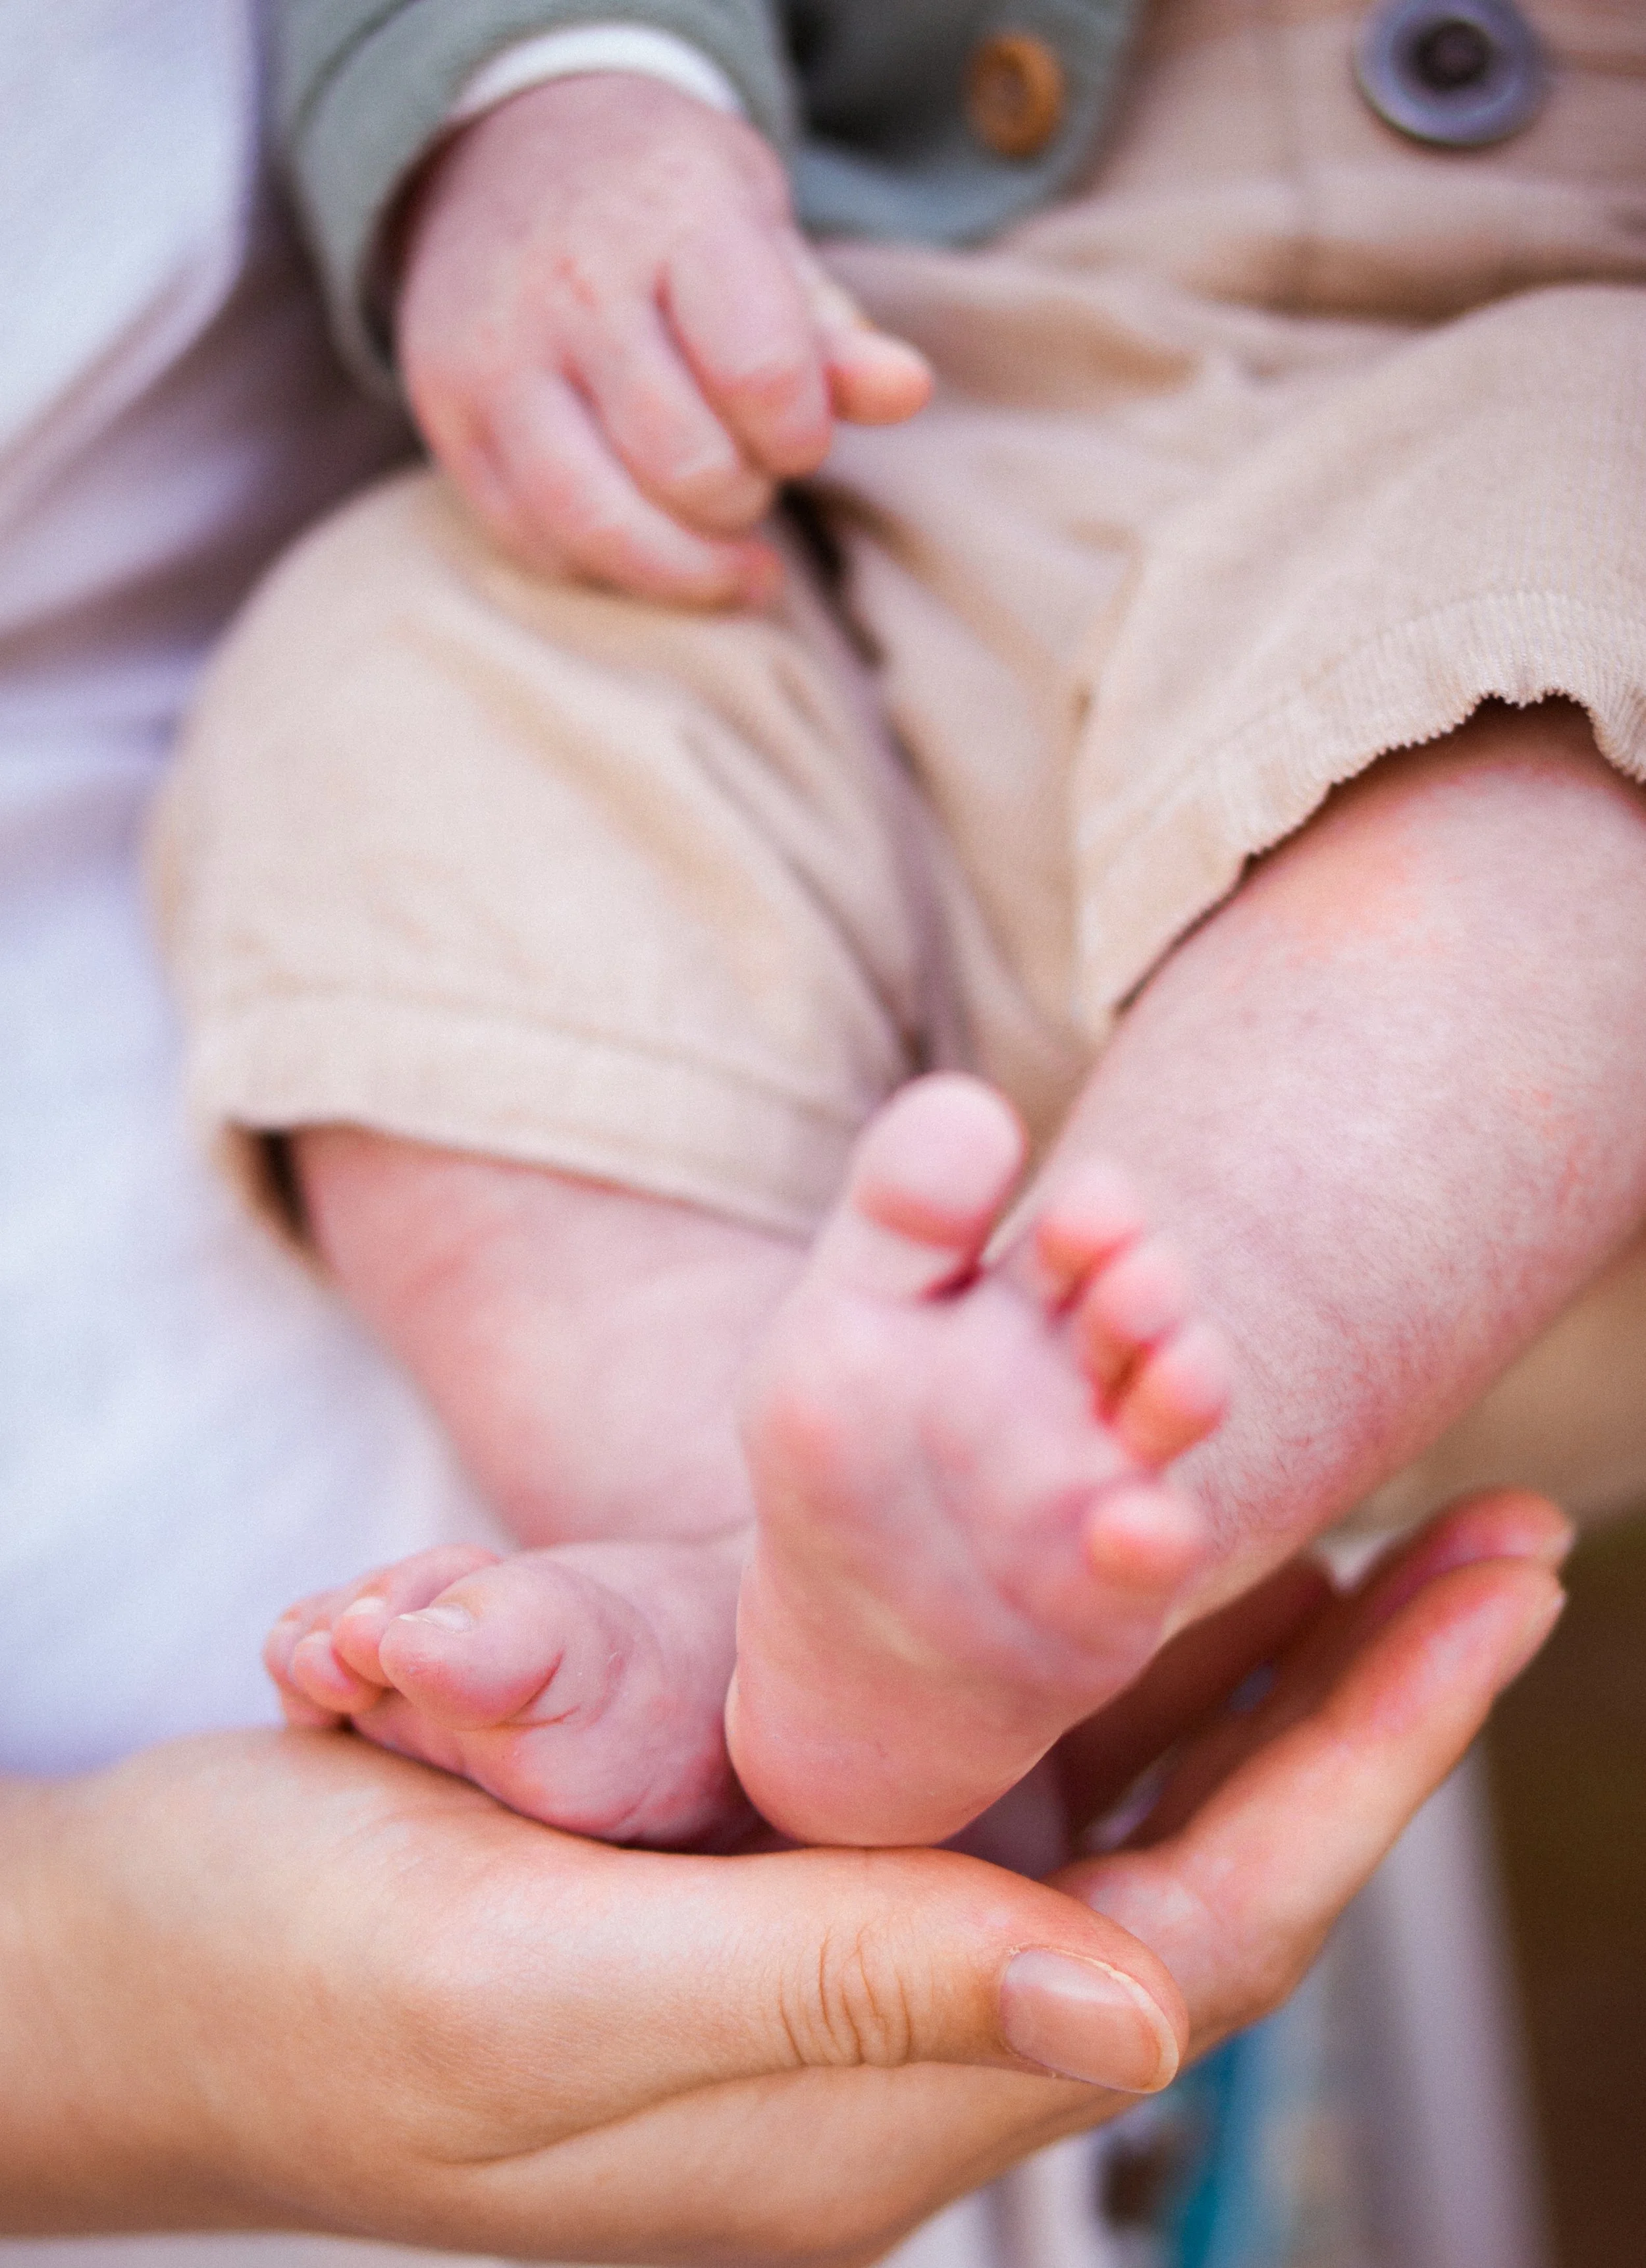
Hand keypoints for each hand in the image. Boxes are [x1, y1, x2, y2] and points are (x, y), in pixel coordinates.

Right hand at [0, 1490, 1563, 2259]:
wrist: (125, 1979)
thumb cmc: (295, 1984)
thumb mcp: (544, 1996)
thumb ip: (835, 1998)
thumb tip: (1137, 2021)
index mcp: (856, 2100)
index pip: (1196, 1932)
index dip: (1367, 1764)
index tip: (1498, 1602)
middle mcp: (876, 2038)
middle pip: (1189, 1863)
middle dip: (1365, 1706)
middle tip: (1506, 1542)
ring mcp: (822, 1955)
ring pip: (1103, 1803)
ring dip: (1248, 1672)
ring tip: (1383, 1534)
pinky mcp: (756, 1875)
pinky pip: (985, 1766)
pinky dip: (1088, 1662)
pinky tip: (1147, 1568)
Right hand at [397, 73, 931, 605]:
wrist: (505, 154)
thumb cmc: (667, 217)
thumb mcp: (761, 238)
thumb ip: (831, 331)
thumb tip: (907, 391)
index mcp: (674, 221)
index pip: (758, 369)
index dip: (798, 433)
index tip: (799, 433)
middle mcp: (572, 287)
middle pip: (684, 463)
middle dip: (741, 498)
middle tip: (750, 478)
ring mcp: (497, 357)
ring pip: (596, 520)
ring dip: (682, 567)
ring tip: (727, 562)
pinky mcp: (450, 416)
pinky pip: (532, 539)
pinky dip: (604, 569)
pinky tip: (646, 548)